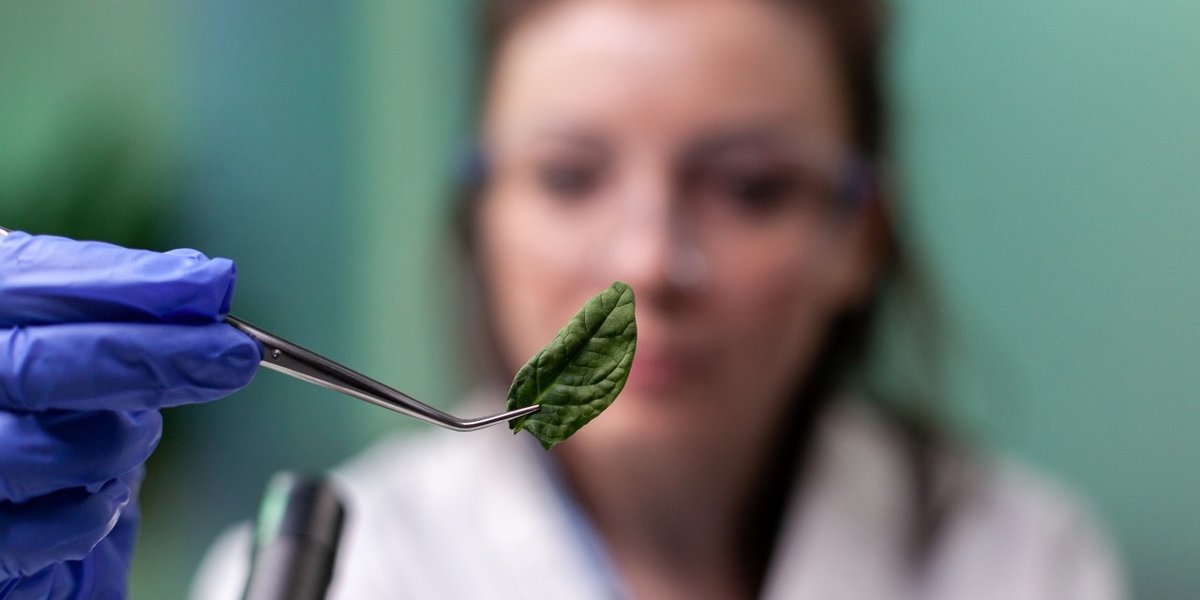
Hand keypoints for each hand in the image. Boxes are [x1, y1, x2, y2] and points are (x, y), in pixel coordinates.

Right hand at [0, 232, 259, 597]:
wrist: (10, 516)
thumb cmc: (43, 413)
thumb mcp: (80, 345)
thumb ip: (127, 310)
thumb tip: (207, 284)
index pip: (30, 281)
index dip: (123, 283)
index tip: (208, 285)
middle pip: (39, 366)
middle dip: (151, 356)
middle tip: (235, 355)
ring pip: (56, 450)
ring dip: (125, 441)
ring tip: (138, 434)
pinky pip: (67, 526)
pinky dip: (104, 508)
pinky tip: (103, 493)